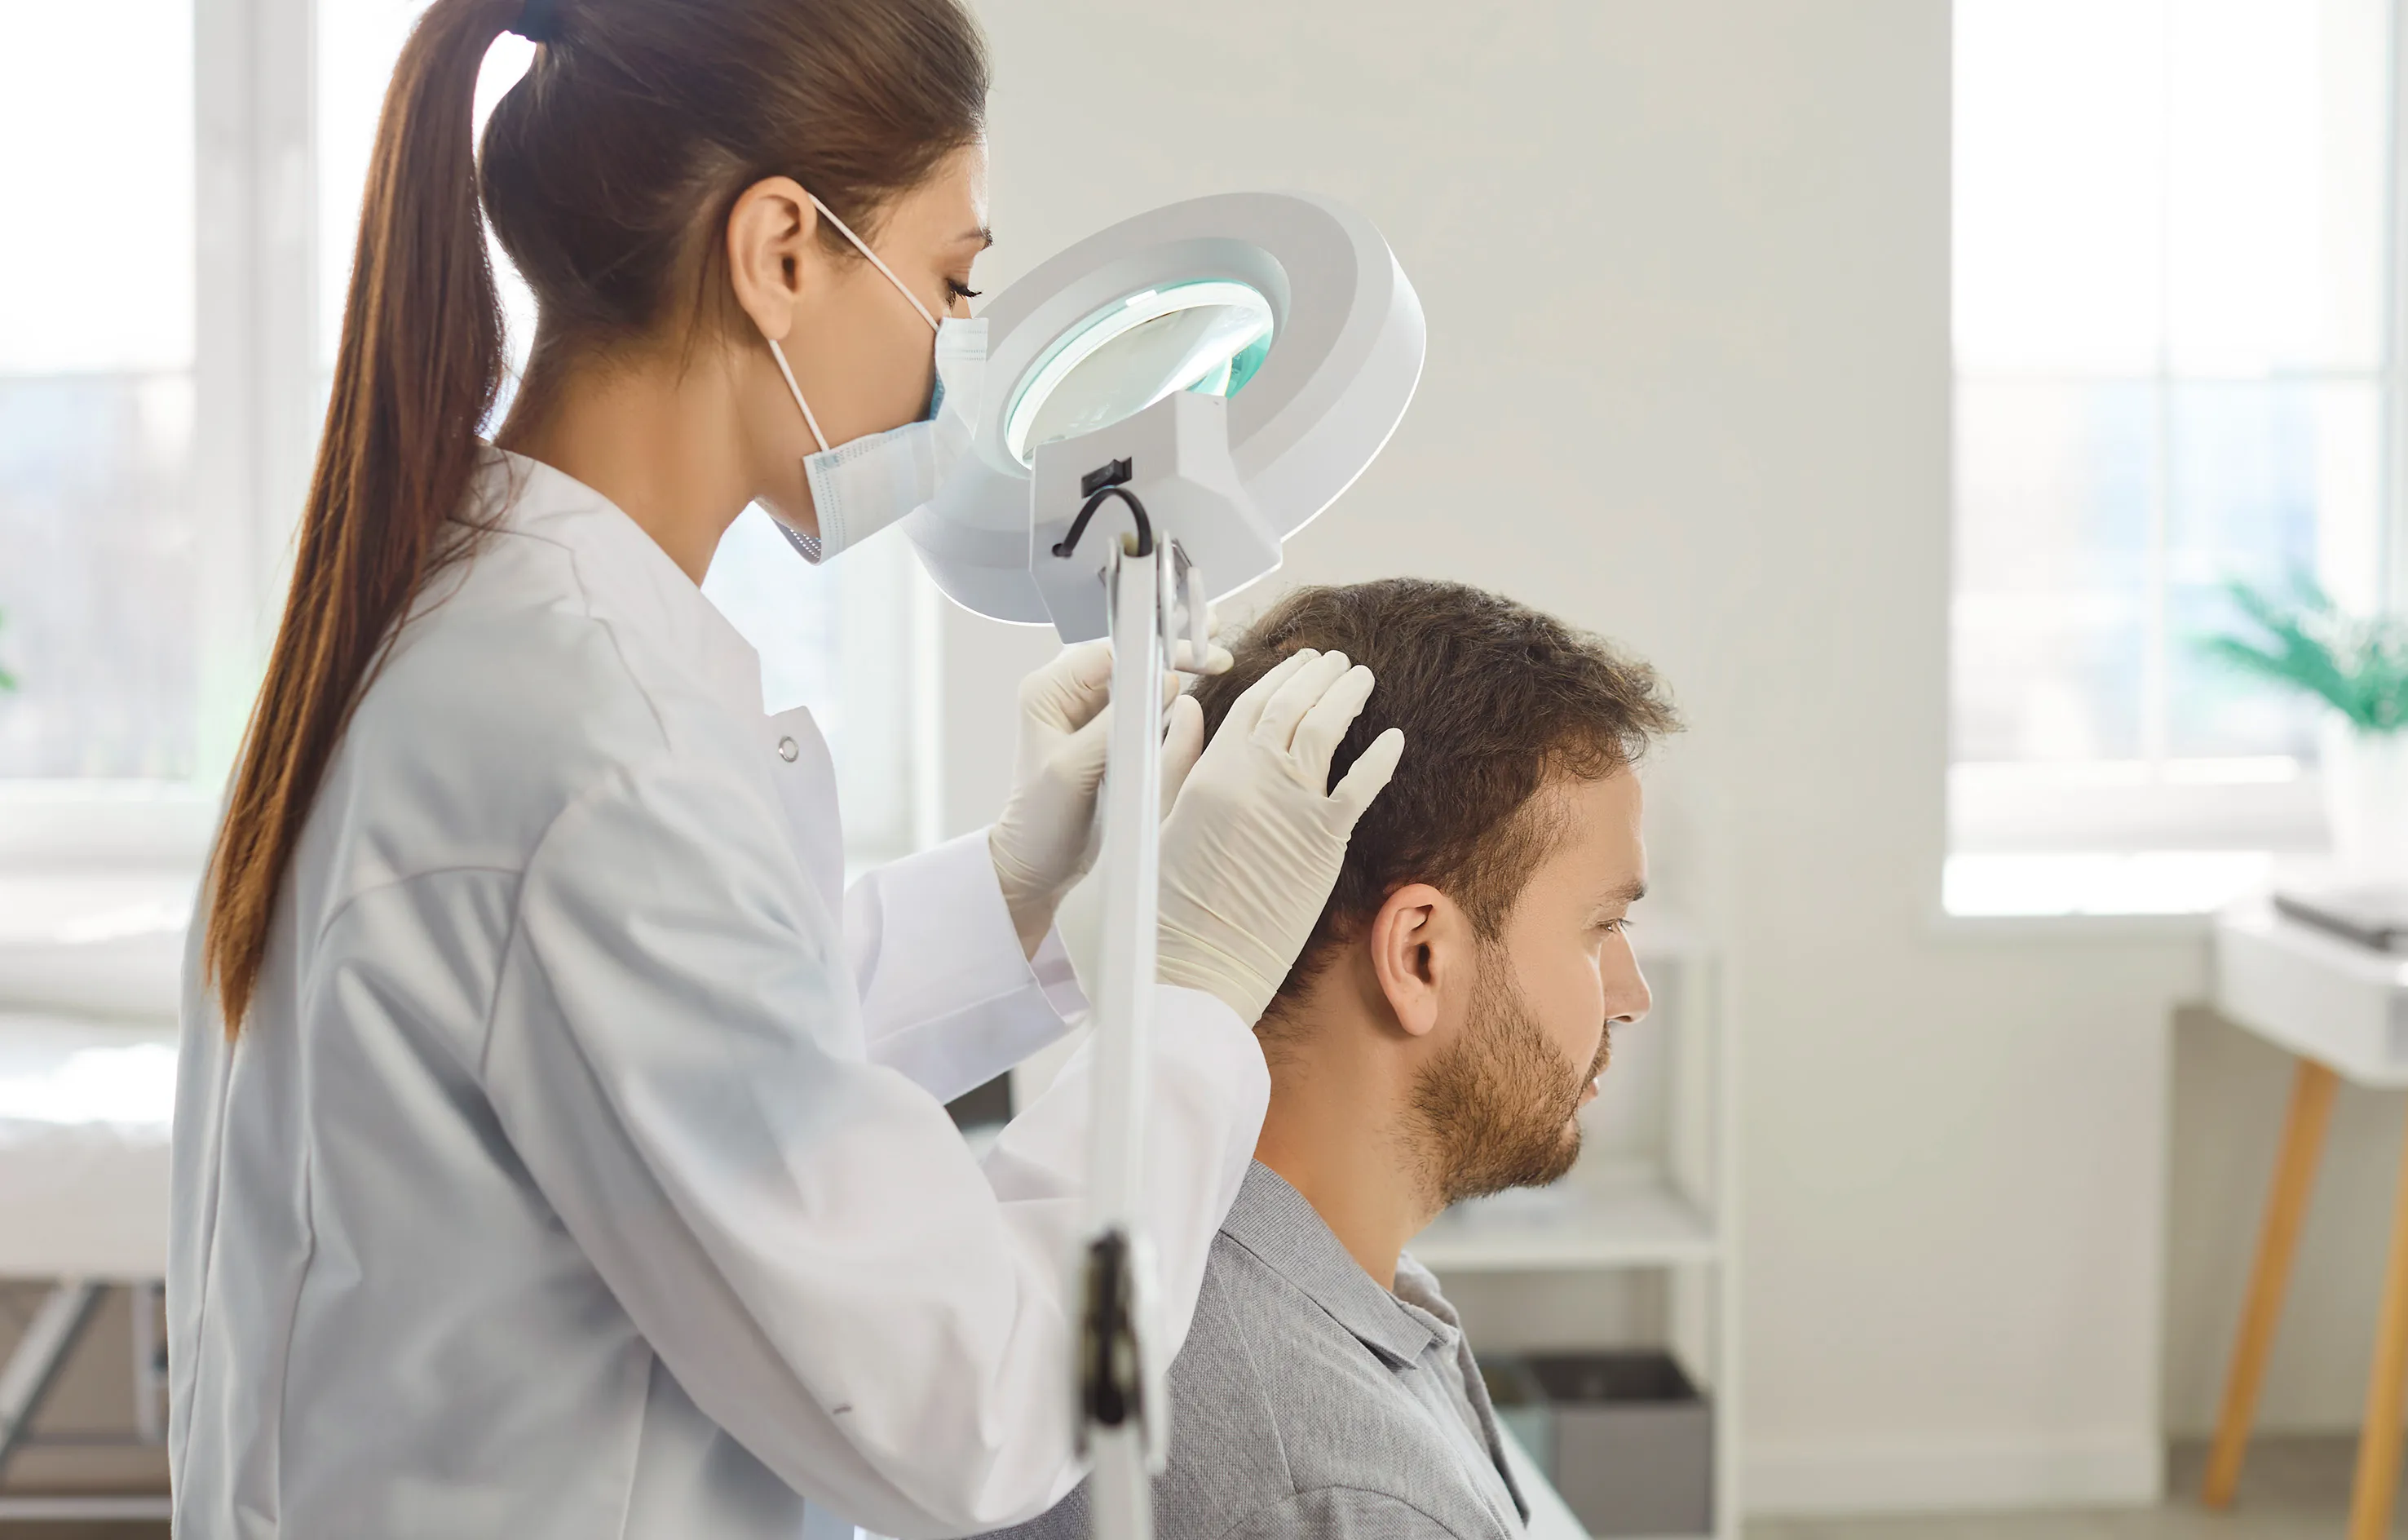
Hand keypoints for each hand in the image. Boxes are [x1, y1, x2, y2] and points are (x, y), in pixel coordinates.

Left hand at [989, 639, 1227, 955]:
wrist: (1035, 865)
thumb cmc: (1041, 822)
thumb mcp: (1074, 770)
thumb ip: (1116, 724)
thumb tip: (1166, 682)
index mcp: (1048, 691)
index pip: (1113, 651)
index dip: (1157, 646)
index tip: (1197, 651)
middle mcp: (1068, 694)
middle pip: (1130, 656)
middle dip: (1173, 649)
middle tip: (1217, 647)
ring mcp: (1089, 714)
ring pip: (1141, 677)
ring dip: (1177, 667)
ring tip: (1216, 658)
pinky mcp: (1107, 735)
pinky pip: (1144, 704)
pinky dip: (1172, 695)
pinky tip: (1198, 688)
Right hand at [1153, 649, 1403, 1023]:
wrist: (1192, 971)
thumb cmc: (1160, 908)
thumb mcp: (1149, 823)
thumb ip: (1172, 762)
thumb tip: (1188, 708)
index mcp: (1207, 772)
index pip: (1249, 705)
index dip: (1277, 678)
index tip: (1296, 662)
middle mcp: (1252, 778)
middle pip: (1292, 707)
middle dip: (1317, 676)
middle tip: (1335, 660)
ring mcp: (1291, 808)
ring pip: (1327, 730)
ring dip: (1347, 698)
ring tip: (1360, 678)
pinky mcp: (1324, 844)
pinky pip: (1361, 787)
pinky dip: (1380, 758)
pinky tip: (1393, 738)